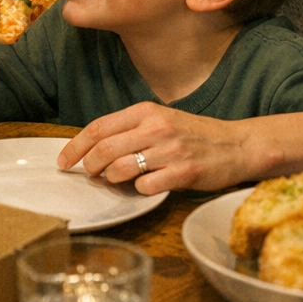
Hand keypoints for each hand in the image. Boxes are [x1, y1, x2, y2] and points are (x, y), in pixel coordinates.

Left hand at [57, 101, 259, 193]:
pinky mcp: (184, 172)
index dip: (76, 146)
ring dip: (111, 178)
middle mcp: (156, 127)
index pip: (99, 127)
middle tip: (87, 174)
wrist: (238, 144)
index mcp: (145, 112)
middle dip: (88, 165)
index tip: (63, 160)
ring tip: (115, 180)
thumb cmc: (194, 134)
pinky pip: (146, 185)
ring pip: (121, 167)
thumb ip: (130, 130)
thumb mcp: (160, 120)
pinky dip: (138, 190)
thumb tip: (93, 148)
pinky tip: (144, 186)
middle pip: (105, 148)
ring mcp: (170, 150)